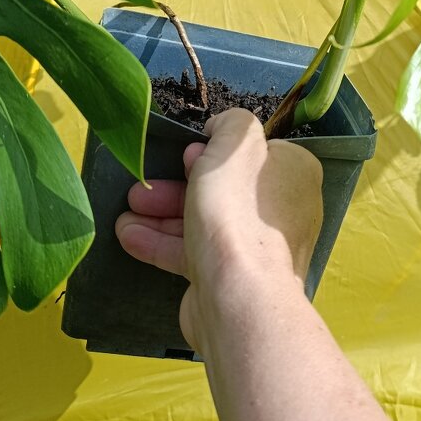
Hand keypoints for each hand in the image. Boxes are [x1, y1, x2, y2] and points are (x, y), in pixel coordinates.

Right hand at [116, 108, 323, 354]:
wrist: (237, 296)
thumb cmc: (237, 212)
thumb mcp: (234, 146)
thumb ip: (231, 124)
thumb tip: (222, 130)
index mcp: (294, 175)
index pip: (252, 155)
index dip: (214, 152)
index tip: (186, 156)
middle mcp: (282, 211)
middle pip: (221, 189)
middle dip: (175, 186)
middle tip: (142, 187)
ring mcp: (257, 249)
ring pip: (203, 221)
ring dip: (161, 214)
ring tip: (126, 212)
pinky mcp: (231, 278)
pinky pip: (194, 252)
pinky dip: (163, 242)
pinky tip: (129, 236)